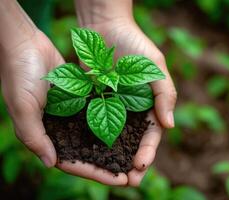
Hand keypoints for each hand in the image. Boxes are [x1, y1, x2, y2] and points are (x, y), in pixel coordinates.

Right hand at [0, 30, 126, 184]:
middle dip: (110, 165)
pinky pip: (97, 114)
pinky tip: (130, 127)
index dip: (97, 173)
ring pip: (96, 136)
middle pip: (89, 153)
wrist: (26, 44)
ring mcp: (71, 114)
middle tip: (134, 174)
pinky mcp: (79, 98)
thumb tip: (50, 163)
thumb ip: (34, 135)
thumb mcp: (23, 107)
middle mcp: (60, 128)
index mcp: (46, 136)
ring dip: (114, 146)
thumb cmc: (19, 74)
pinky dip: (113, 121)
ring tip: (135, 154)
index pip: (74, 163)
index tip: (120, 180)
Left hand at [86, 18, 176, 185]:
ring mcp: (114, 109)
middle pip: (134, 142)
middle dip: (133, 163)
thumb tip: (170, 126)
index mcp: (150, 105)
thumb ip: (164, 95)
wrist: (105, 28)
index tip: (141, 165)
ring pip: (115, 139)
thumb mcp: (155, 68)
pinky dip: (94, 142)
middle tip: (129, 182)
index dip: (148, 151)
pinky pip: (95, 125)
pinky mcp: (95, 103)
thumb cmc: (134, 46)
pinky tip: (90, 155)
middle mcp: (133, 111)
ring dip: (114, 158)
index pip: (152, 134)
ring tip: (111, 177)